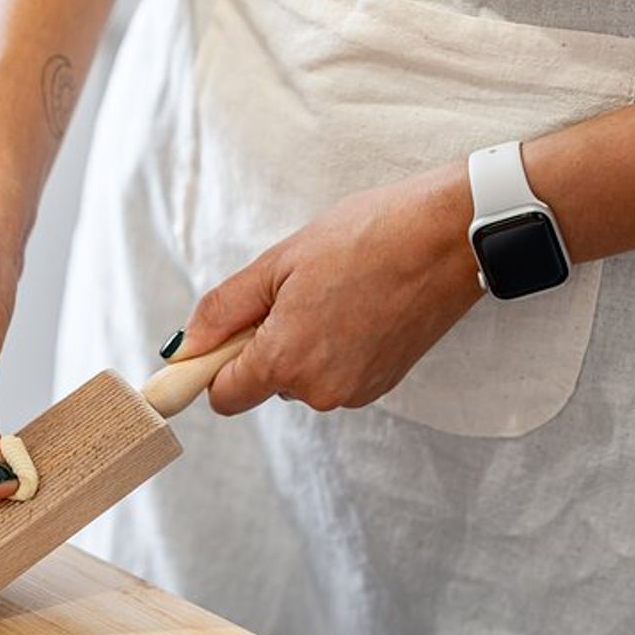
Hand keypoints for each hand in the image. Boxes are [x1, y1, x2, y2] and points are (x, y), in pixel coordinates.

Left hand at [175, 163, 483, 414]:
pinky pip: (335, 373)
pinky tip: (358, 305)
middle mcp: (320, 390)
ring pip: (302, 378)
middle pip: (264, 384)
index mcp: (287, 361)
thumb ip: (224, 310)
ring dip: (302, 344)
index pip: (224, 397)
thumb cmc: (366, 237)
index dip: (213, 367)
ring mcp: (356, 391)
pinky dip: (334, 347)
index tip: (220, 339)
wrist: (449, 237)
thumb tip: (185, 346)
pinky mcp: (383, 384)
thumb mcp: (279, 263)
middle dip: (264, 345)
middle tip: (293, 291)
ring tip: (333, 292)